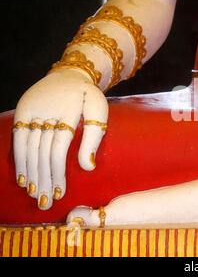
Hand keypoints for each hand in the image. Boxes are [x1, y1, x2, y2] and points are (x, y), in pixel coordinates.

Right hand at [13, 68, 107, 209]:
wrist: (70, 74)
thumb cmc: (88, 98)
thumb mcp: (98, 111)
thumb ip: (93, 138)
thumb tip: (88, 167)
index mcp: (68, 111)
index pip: (58, 148)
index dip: (58, 172)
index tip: (60, 193)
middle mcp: (47, 111)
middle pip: (42, 152)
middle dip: (44, 179)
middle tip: (45, 203)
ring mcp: (32, 110)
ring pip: (28, 148)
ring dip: (30, 174)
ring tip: (35, 195)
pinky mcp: (23, 110)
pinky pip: (18, 138)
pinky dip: (20, 160)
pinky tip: (23, 178)